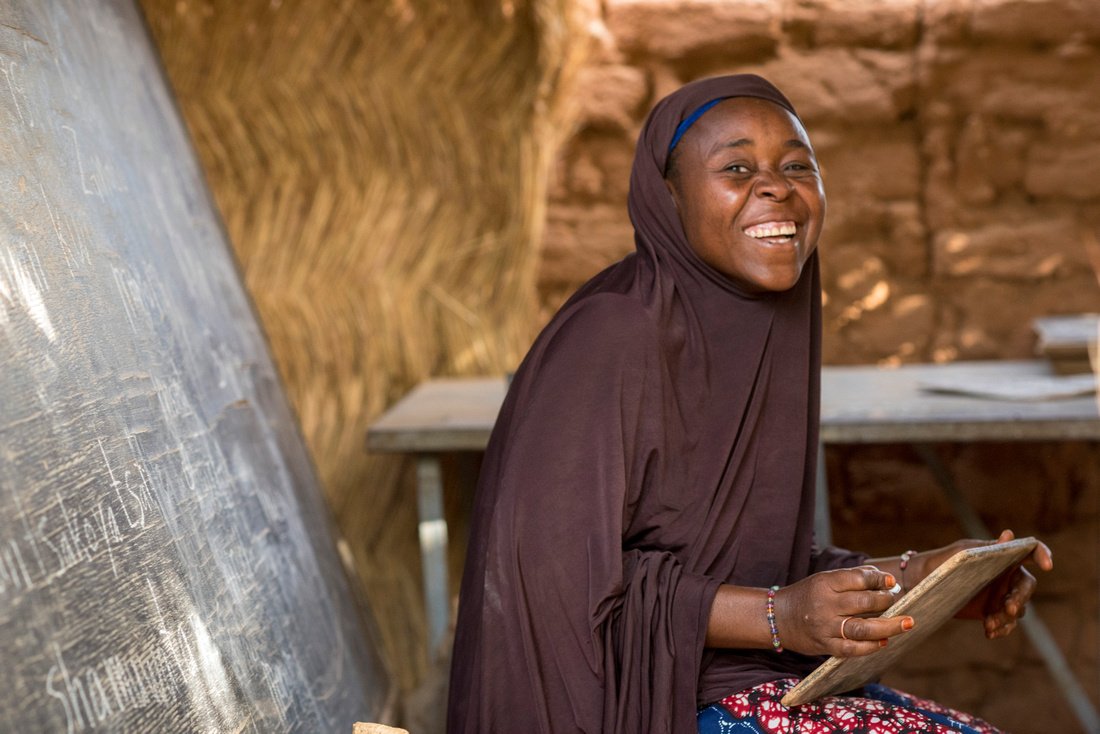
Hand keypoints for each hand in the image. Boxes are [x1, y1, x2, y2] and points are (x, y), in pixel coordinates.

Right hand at [774, 566, 912, 656]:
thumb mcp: (823, 580)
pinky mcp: (824, 645)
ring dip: (888, 626)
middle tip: (897, 601)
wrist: (776, 617)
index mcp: (825, 583)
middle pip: (864, 603)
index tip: (892, 582)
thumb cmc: (807, 596)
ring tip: (906, 623)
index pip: (858, 578)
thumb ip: (852, 579)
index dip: (879, 580)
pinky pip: (852, 649)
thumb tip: (885, 580)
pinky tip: (883, 641)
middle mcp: (825, 604)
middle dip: (886, 601)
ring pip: (862, 628)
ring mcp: (825, 627)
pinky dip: (870, 646)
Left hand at [917, 529, 1052, 638]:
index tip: (1048, 565)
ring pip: (1018, 609)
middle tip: (1009, 609)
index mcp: (1002, 556)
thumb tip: (1010, 535)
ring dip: (1007, 617)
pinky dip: (1001, 629)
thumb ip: (986, 549)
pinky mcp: (991, 612)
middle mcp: (1006, 576)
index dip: (1042, 555)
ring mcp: (1000, 595)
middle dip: (1020, 598)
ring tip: (990, 624)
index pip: (1029, 551)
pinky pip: (1006, 623)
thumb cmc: (941, 562)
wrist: (921, 585)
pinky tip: (989, 632)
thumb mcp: (961, 554)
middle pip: (1026, 587)